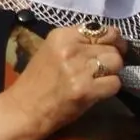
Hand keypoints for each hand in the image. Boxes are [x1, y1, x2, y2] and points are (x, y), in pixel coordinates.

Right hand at [9, 24, 126, 135]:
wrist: (23, 109)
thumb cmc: (39, 81)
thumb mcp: (54, 51)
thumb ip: (80, 43)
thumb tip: (112, 39)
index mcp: (62, 35)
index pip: (104, 30)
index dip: (113, 41)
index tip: (110, 50)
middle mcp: (70, 48)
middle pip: (112, 48)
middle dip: (111, 60)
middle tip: (100, 71)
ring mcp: (78, 68)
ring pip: (116, 63)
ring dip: (112, 73)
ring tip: (97, 80)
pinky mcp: (85, 89)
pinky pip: (115, 83)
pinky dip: (110, 89)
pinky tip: (96, 92)